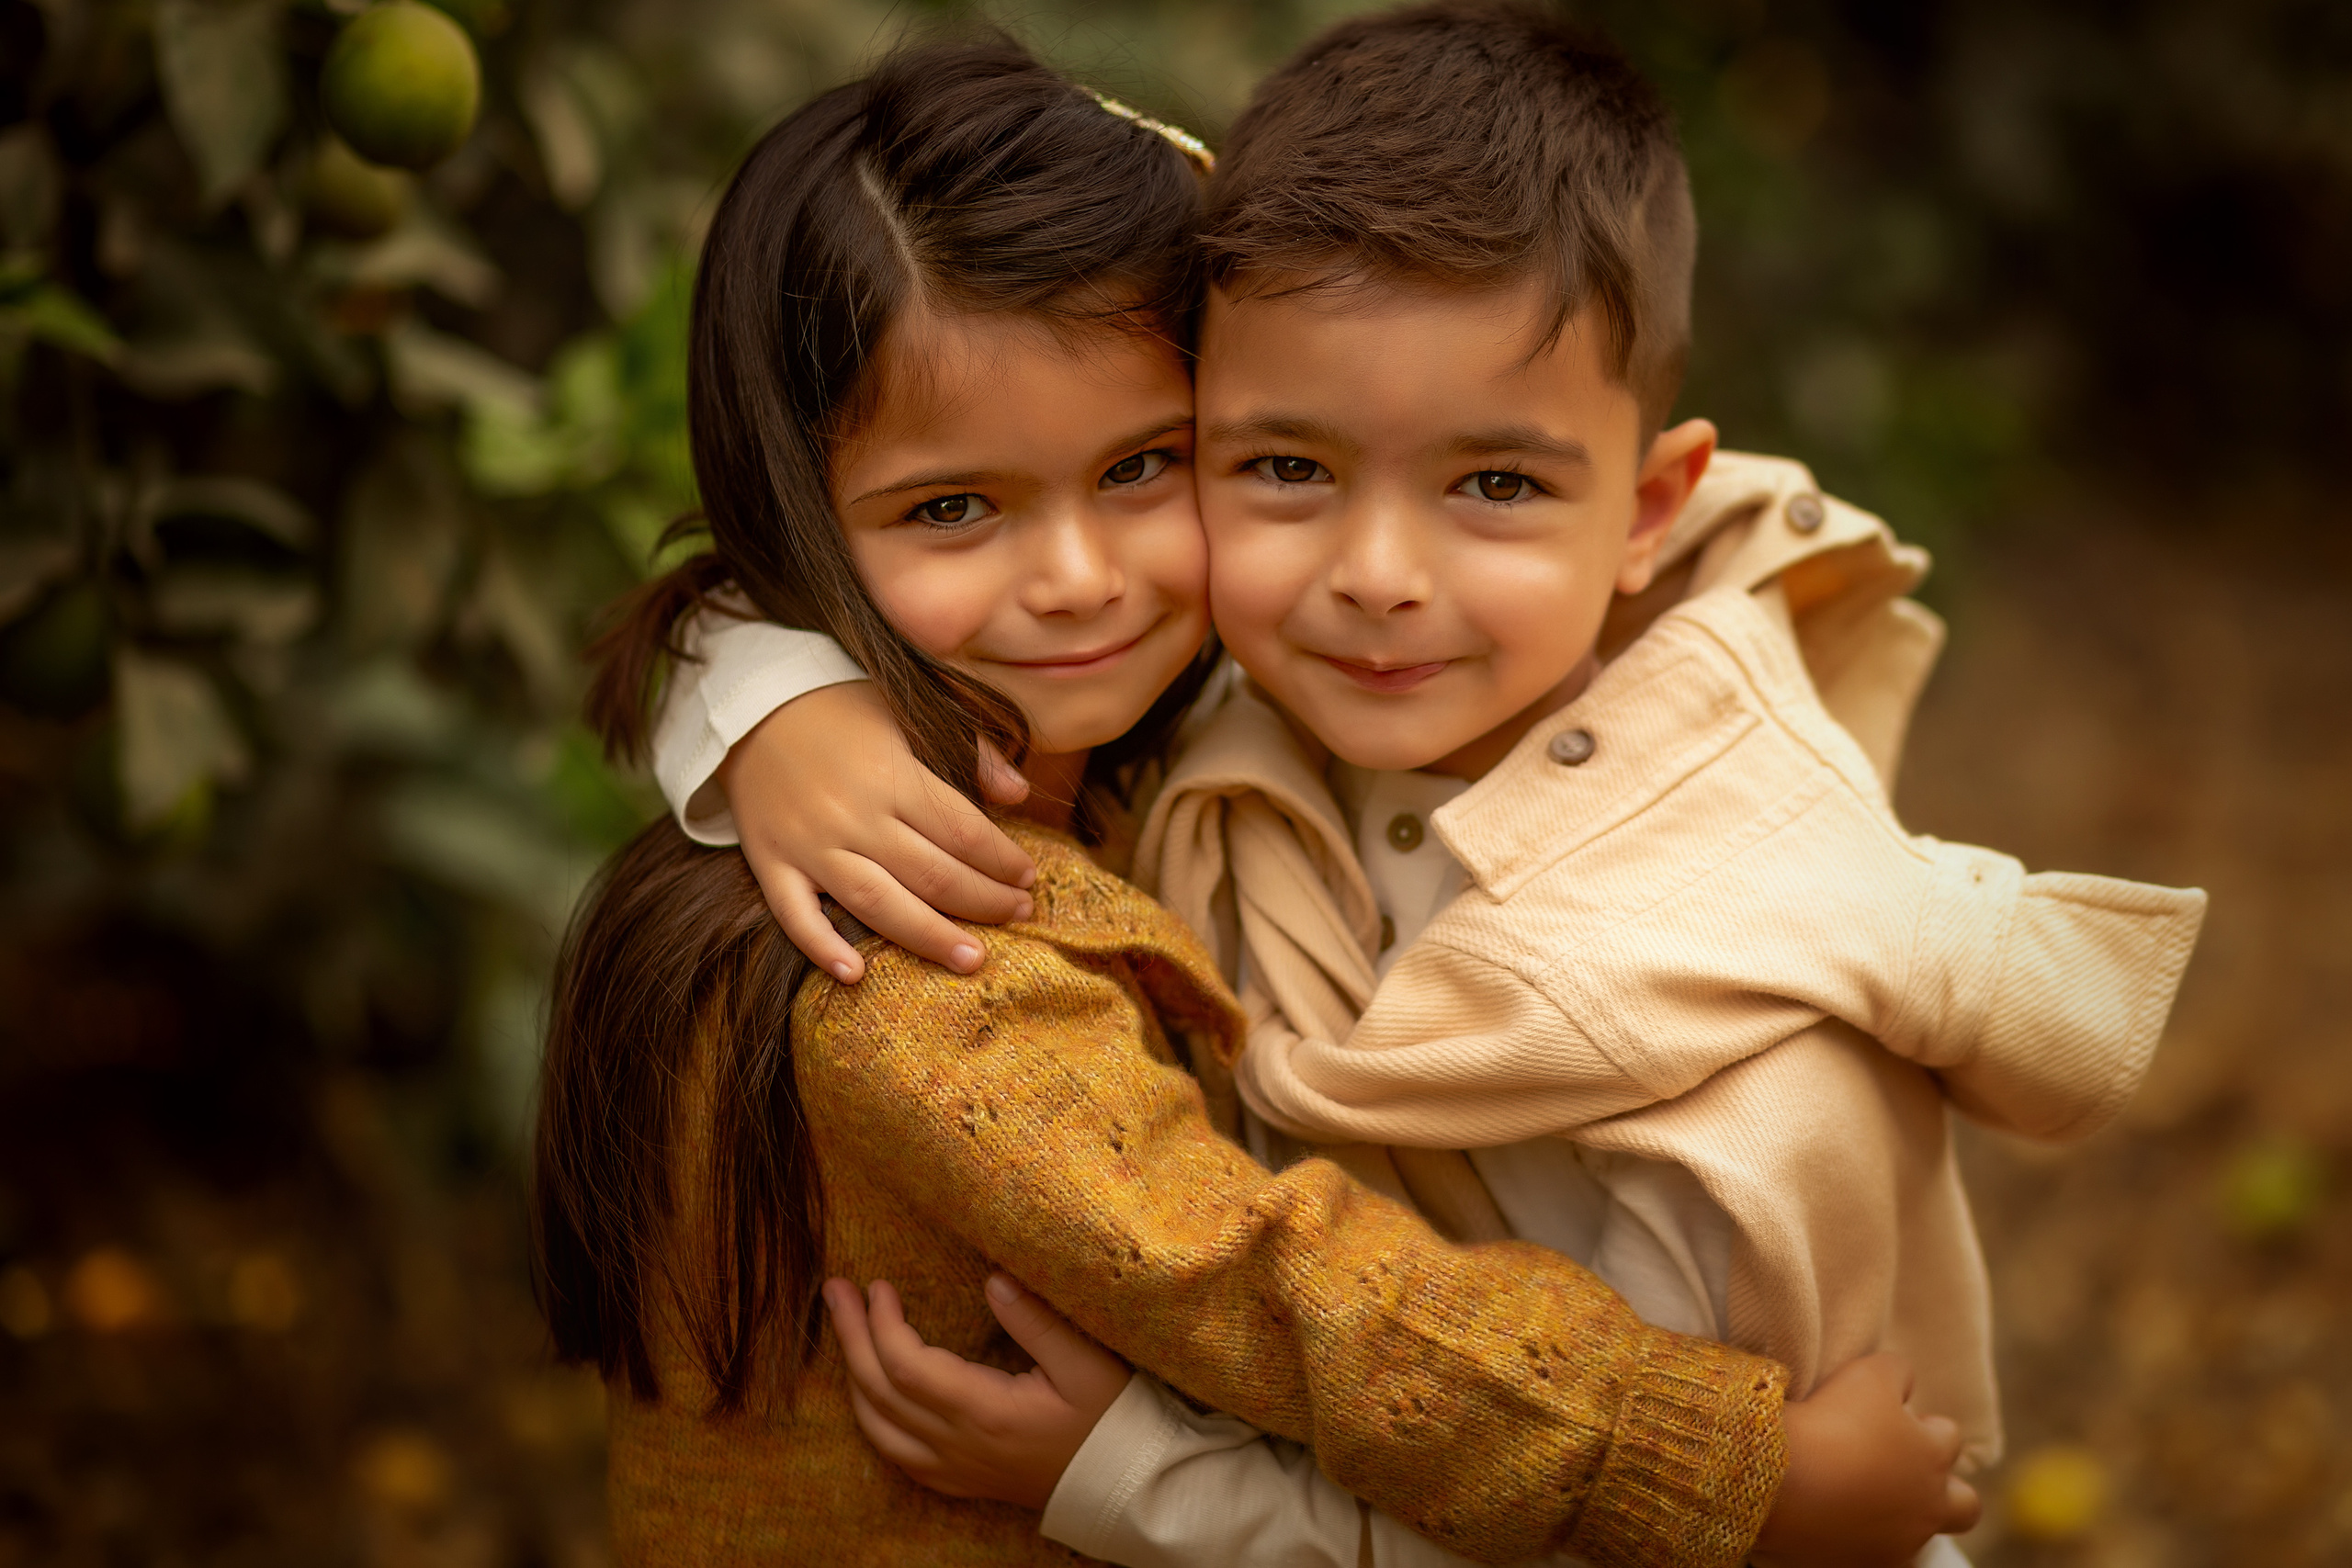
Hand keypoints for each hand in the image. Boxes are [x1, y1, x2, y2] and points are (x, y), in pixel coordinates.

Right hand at [718, 681, 1035, 980]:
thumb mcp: (910, 709)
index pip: (963, 831)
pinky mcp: (770, 863)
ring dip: (929, 937)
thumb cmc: (841, 708)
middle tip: (1020, 916)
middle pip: (932, 875)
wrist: (751, 705)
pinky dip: (822, 947)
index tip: (1029, 877)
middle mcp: (854, 817)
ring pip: (877, 904)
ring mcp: (809, 845)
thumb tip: (1019, 792)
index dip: (1002, 860)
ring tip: (972, 959)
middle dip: (985, 901)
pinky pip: (794, 916)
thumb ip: (970, 750)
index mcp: (892, 776)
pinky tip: (855, 976)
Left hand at [821, 1273, 1131, 1508]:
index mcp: (986, 1412)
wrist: (1125, 1485)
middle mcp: (959, 1445)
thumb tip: (992, 1279)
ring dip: (853, 1375)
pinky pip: (896, 1454)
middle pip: (879, 1391)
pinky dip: (872, 1418)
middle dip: (850, 1336)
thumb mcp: (1087, 1362)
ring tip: (844, 1331)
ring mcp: (955, 1468)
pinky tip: (869, 1393)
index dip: (882, 1323)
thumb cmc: (1112, 1418)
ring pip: (878, 1426)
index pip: (907, 1366)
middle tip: (835, 1290)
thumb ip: (1038, 1320)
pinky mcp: (960, 1480)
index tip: (878, 1284)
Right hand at [1753, 1353, 1980, 1567]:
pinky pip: (1873, 1560)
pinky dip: (1860, 1544)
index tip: (1888, 1418)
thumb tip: (1905, 1383)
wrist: (1780, 1480)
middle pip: (1965, 1505)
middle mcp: (1928, 1506)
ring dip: (1900, 1520)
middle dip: (1944, 1489)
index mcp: (1933, 1456)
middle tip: (1901, 1474)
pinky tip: (1832, 1524)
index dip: (1920, 1424)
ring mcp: (1899, 1546)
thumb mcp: (1869, 1374)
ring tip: (1859, 1501)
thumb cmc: (1830, 1421)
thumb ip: (1898, 1373)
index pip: (1948, 1435)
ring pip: (1917, 1538)